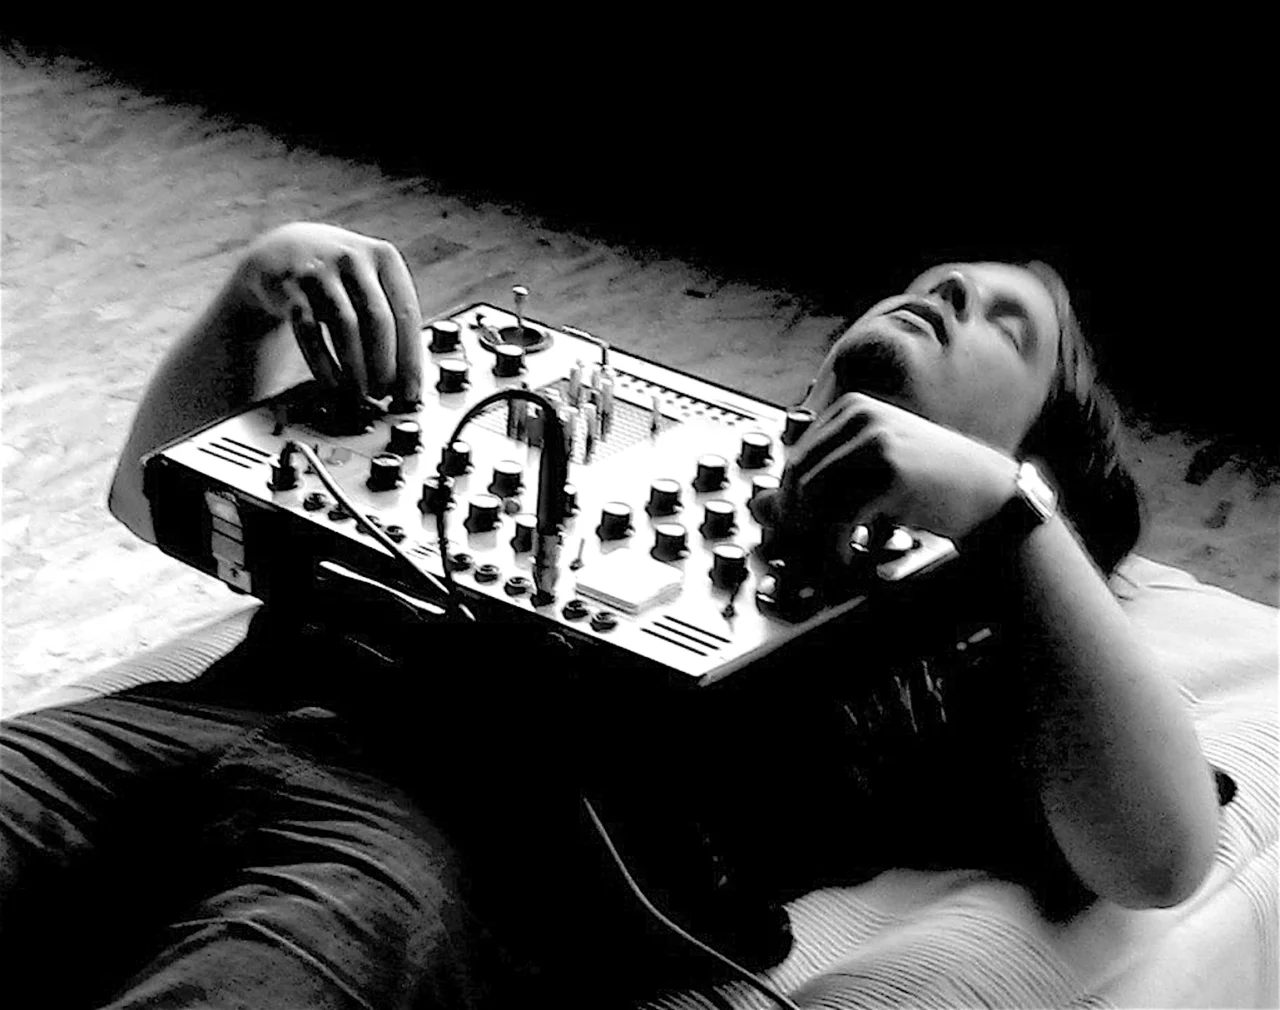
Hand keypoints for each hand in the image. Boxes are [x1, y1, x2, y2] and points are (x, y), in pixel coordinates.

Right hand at [232, 222, 423, 403]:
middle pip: (378, 320)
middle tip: (384, 395)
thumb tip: (408, 375)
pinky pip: (310, 332)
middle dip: (384, 366)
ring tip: (361, 394)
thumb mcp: (371, 279)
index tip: (411, 390)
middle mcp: (354, 259)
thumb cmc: (339, 277)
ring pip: (346, 326)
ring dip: (356, 367)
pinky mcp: (290, 287)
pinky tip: (332, 384)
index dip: (411, 358)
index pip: (406, 313)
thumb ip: (392, 316)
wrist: (281, 250)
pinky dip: (323, 363)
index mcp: (384, 258)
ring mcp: (320, 271)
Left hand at [754, 393, 1018, 541]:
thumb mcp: (869, 477)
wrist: (990, 496)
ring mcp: (875, 441)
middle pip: (798, 477)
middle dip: (795, 521)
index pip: (794, 458)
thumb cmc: (930, 485)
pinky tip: (847, 559)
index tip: (795, 531)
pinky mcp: (888, 472)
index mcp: (851, 409)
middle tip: (802, 552)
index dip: (788, 501)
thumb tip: (759, 508)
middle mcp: (860, 417)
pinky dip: (835, 546)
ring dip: (812, 537)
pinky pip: (839, 516)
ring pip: (813, 497)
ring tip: (826, 558)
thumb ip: (817, 486)